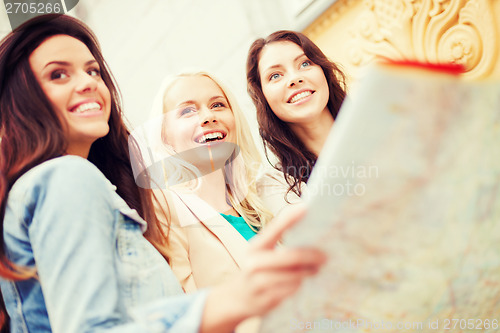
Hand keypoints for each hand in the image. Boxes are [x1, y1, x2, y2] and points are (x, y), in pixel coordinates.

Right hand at [201, 205, 326, 332]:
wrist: (237, 298)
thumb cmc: (256, 270)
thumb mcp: (261, 253)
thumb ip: (278, 243)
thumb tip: (307, 232)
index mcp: (255, 247)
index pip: (274, 229)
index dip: (289, 218)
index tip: (305, 208)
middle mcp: (255, 263)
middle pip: (290, 257)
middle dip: (311, 256)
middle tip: (325, 256)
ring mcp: (259, 282)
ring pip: (294, 276)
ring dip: (309, 272)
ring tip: (316, 269)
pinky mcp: (267, 299)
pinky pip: (291, 291)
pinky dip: (300, 285)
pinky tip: (303, 283)